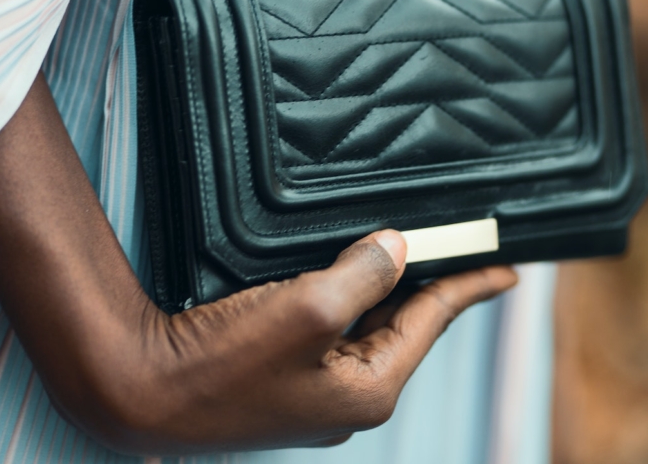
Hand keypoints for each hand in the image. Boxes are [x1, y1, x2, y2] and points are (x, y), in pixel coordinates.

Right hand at [0, 73, 516, 454]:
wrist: (139, 394)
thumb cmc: (221, 362)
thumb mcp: (309, 309)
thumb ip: (364, 275)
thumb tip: (397, 247)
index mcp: (368, 391)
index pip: (433, 323)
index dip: (472, 288)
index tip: (508, 268)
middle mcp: (348, 400)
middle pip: (406, 327)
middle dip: (432, 286)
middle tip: (461, 249)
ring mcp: (314, 395)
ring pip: (369, 329)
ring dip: (388, 290)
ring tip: (410, 255)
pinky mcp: (283, 382)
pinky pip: (334, 334)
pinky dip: (349, 300)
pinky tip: (345, 276)